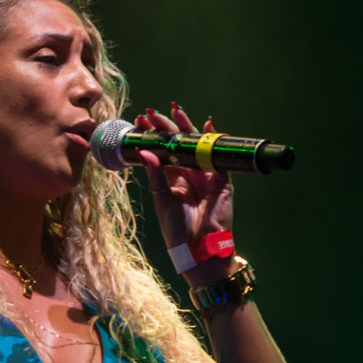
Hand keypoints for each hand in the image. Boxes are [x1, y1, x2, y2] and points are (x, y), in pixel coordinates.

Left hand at [134, 102, 233, 261]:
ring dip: (187, 128)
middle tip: (154, 112)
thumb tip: (143, 151)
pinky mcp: (222, 181)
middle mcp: (189, 175)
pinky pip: (219, 158)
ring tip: (175, 111)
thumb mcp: (162, 201)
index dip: (153, 137)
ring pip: (197, 147)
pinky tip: (208, 126)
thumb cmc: (177, 231)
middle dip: (167, 128)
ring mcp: (206, 176)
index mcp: (173, 181)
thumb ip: (155, 175)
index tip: (141, 120)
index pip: (163, 153)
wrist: (199, 250)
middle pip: (179, 146)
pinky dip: (214, 142)